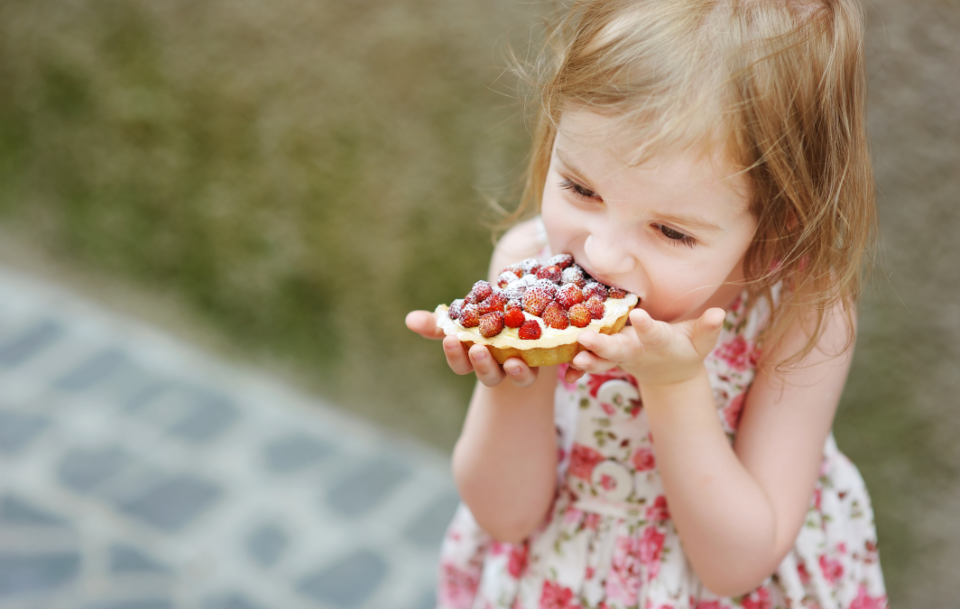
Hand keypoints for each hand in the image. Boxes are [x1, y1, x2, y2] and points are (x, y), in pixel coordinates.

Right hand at [405, 311, 539, 387]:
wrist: (525, 304)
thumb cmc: (485, 314)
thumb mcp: (461, 317)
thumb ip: (437, 323)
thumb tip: (409, 320)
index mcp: (476, 357)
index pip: (461, 365)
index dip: (455, 355)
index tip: (451, 338)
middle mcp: (500, 366)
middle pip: (489, 376)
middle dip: (482, 364)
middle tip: (478, 349)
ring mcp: (526, 363)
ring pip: (520, 377)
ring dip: (516, 372)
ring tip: (512, 361)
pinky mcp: (547, 355)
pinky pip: (546, 364)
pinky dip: (542, 361)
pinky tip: (539, 348)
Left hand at [570, 307, 725, 386]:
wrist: (669, 372)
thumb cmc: (686, 347)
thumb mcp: (700, 341)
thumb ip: (707, 329)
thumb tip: (720, 313)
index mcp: (661, 343)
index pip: (655, 334)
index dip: (648, 327)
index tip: (639, 316)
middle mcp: (638, 351)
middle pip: (620, 350)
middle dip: (604, 347)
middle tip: (587, 339)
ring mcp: (621, 357)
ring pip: (602, 360)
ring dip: (588, 361)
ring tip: (573, 360)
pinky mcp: (608, 360)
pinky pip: (591, 364)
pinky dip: (578, 370)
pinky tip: (566, 370)